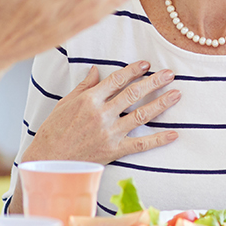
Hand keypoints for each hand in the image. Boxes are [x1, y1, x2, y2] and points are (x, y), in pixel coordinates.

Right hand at [22, 61, 180, 164]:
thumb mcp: (64, 103)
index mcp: (89, 100)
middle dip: (154, 82)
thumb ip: (84, 86)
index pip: (117, 80)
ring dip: (161, 104)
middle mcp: (102, 114)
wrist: (49, 161)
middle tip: (170, 74)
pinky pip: (141, 144)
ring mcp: (110, 133)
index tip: (147, 64)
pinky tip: (174, 134)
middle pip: (133, 93)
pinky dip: (159, 139)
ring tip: (177, 94)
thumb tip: (97, 69)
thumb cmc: (54, 131)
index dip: (134, 70)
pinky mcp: (114, 150)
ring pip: (141, 115)